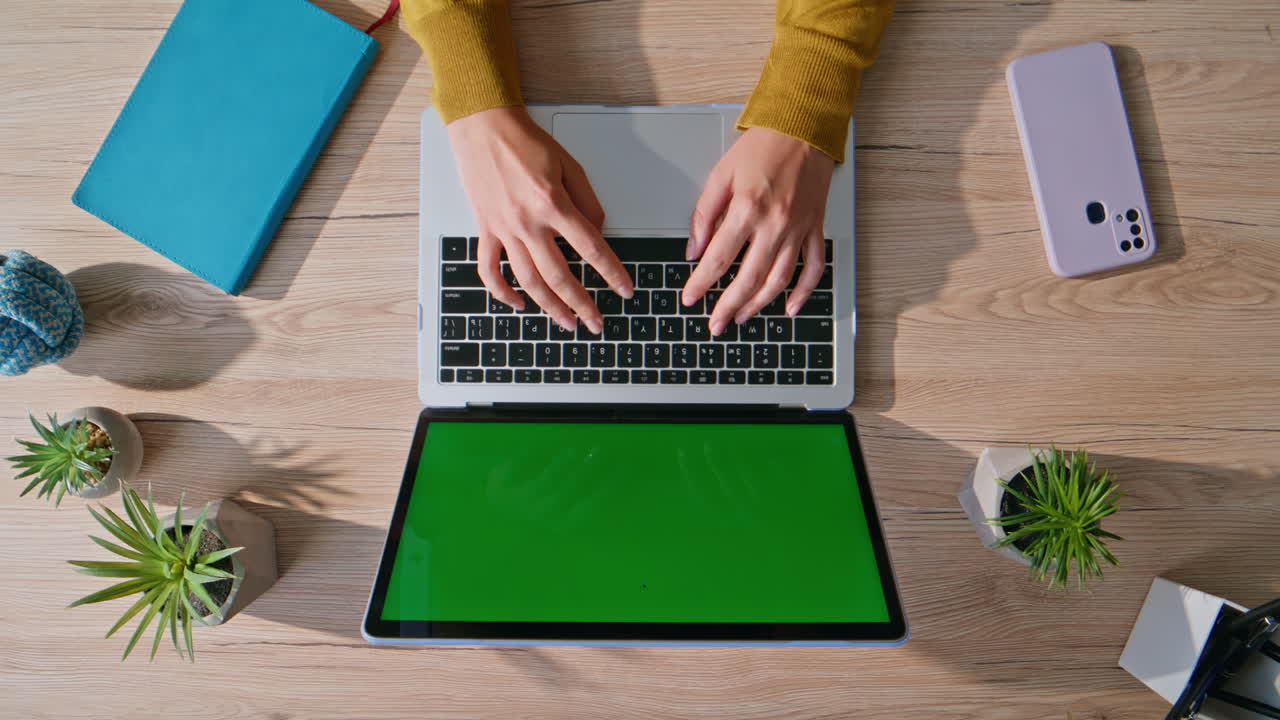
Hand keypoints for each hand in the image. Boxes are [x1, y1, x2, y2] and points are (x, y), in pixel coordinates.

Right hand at [447, 106, 633, 333]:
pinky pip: (489, 270)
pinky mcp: (486, 230)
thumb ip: (587, 202)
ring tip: (567, 322)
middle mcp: (528, 222)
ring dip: (549, 306)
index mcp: (553, 204)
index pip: (591, 249)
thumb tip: (598, 233)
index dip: (612, 273)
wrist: (484, 127)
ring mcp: (504, 229)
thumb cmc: (526, 142)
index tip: (624, 290)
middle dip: (581, 304)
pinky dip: (502, 292)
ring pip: (528, 280)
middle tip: (596, 322)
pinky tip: (519, 304)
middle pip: (559, 275)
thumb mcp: (570, 166)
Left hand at [681, 128, 833, 334]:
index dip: (702, 283)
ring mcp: (798, 229)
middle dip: (729, 306)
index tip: (690, 298)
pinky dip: (804, 291)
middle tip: (715, 324)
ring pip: (779, 279)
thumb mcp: (721, 174)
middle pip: (749, 278)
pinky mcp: (815, 228)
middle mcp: (775, 224)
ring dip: (759, 304)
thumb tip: (694, 249)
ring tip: (742, 317)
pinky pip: (813, 267)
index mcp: (747, 209)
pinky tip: (790, 308)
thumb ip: (704, 214)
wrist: (803, 128)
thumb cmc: (763, 146)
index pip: (719, 258)